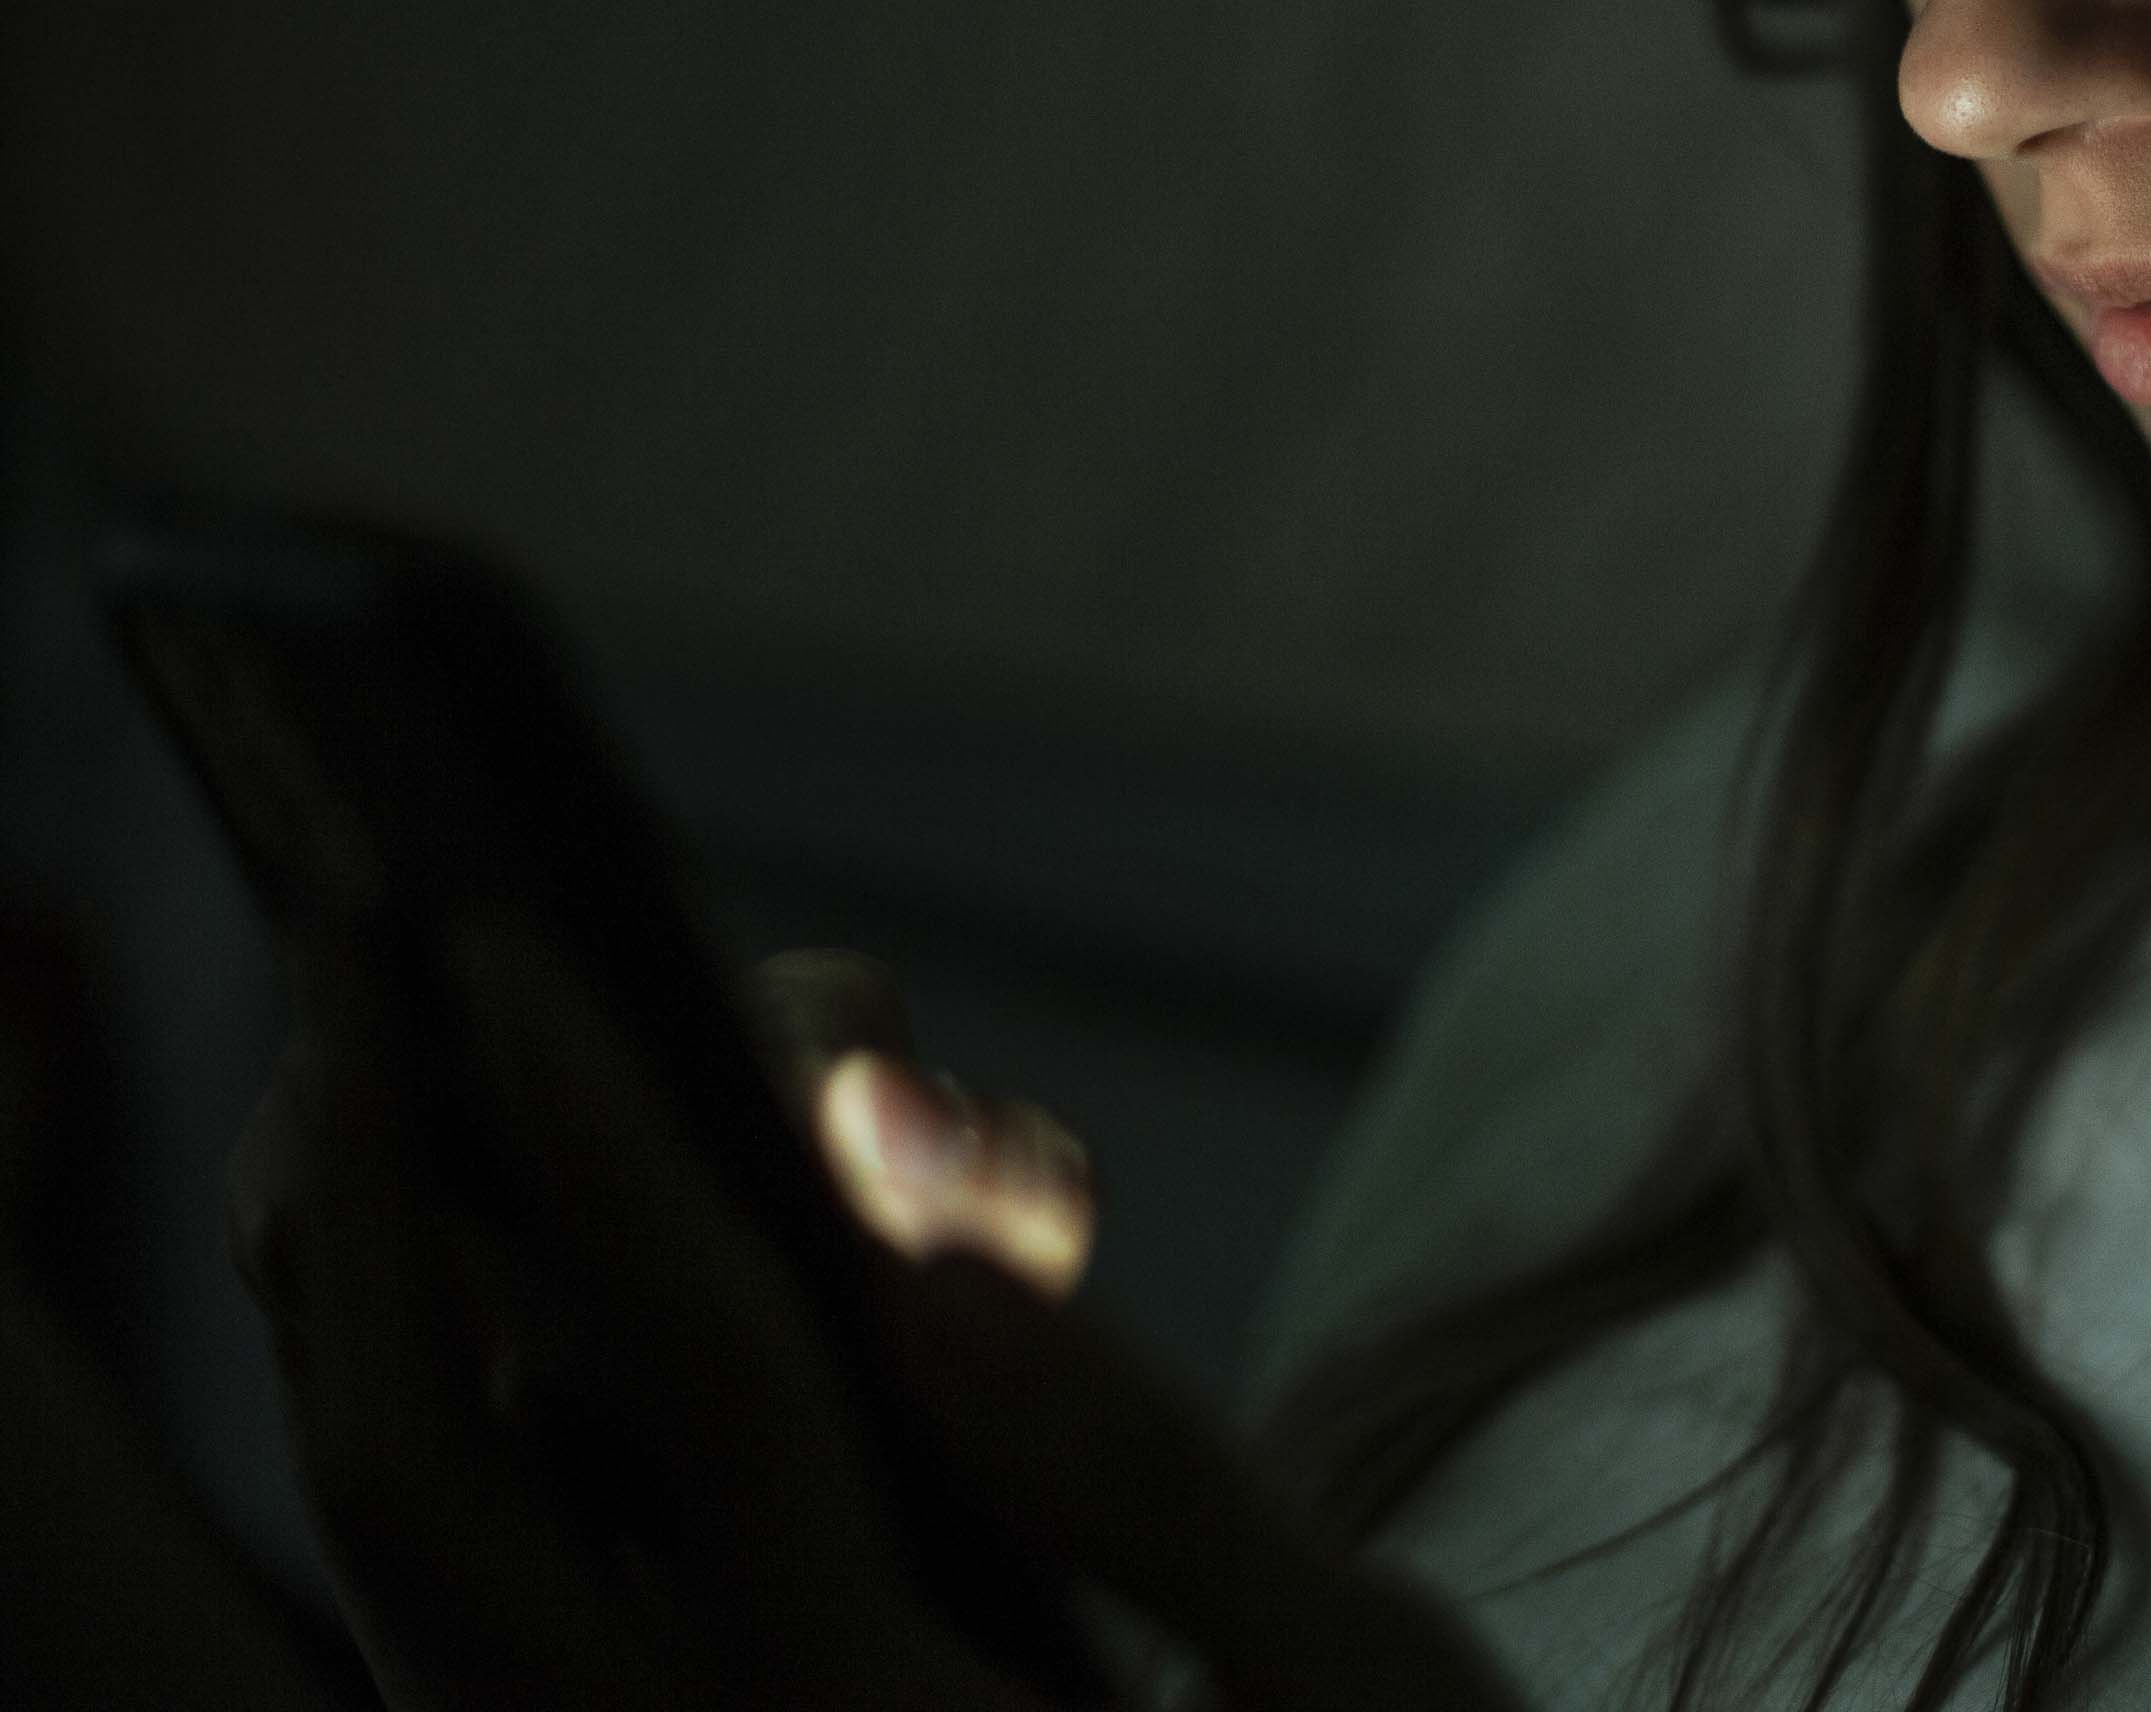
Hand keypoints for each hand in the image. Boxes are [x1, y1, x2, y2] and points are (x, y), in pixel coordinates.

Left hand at [230, 927, 1518, 1710]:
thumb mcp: (1373, 1685)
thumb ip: (1149, 1464)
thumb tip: (921, 1231)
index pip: (717, 1372)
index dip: (604, 1128)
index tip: (510, 930)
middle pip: (441, 1478)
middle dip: (369, 1201)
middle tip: (362, 952)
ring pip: (417, 1563)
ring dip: (378, 1305)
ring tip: (410, 1077)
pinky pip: (474, 1626)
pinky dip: (452, 1421)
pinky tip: (532, 1277)